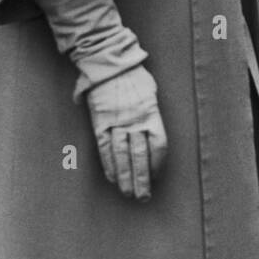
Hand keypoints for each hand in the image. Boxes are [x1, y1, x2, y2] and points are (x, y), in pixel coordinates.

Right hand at [85, 64, 167, 200]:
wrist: (108, 62)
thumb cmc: (133, 75)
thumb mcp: (151, 91)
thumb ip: (152, 112)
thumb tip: (152, 132)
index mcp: (151, 113)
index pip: (158, 145)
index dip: (157, 164)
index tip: (156, 176)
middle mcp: (134, 120)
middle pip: (140, 155)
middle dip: (141, 178)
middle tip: (143, 196)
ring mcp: (116, 122)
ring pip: (121, 155)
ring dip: (125, 177)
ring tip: (127, 193)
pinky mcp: (100, 122)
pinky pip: (104, 148)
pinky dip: (108, 164)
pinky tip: (112, 177)